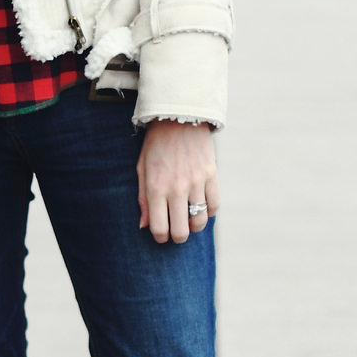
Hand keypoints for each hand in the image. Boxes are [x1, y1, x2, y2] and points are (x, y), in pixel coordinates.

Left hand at [137, 120, 219, 244]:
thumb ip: (143, 199)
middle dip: (178, 237)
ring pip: (200, 221)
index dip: (160, 237)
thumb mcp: (142, 169)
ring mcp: (196, 182)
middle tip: (176, 233)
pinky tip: (202, 208)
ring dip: (194, 227)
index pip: (159, 227)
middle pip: (181, 230)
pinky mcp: (211, 175)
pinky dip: (209, 212)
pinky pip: (214, 205)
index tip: (161, 235)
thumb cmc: (156, 145)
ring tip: (189, 222)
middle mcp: (176, 188)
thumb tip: (144, 226)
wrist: (179, 118)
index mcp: (155, 187)